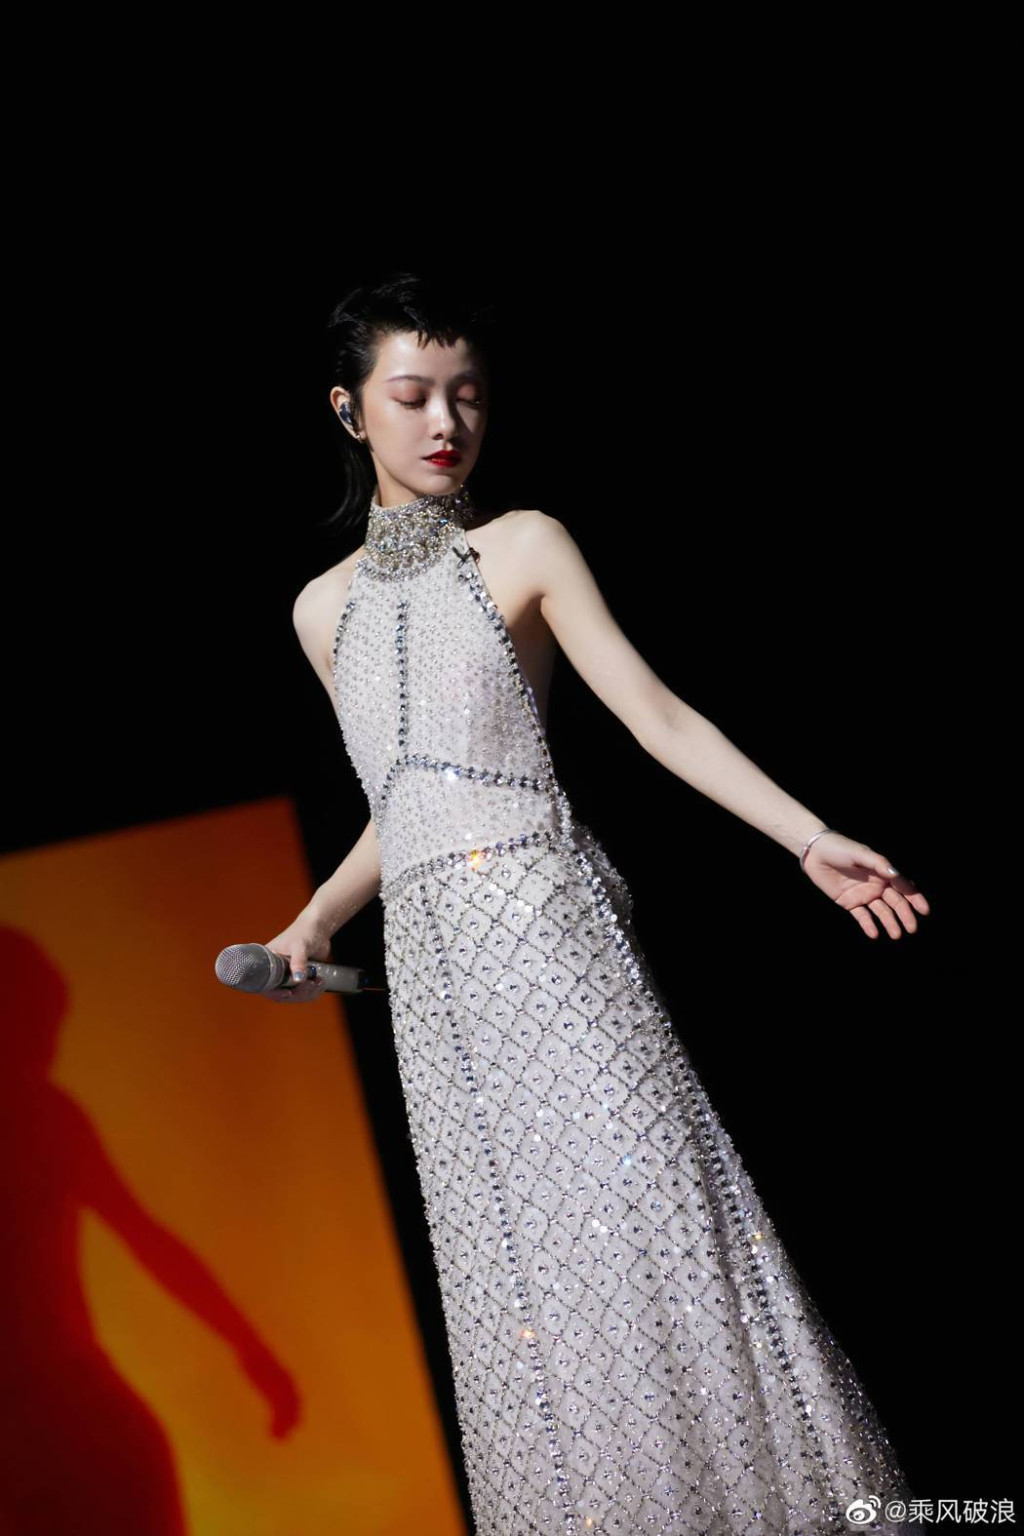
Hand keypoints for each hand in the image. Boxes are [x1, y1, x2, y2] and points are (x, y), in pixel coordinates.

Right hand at [262, 905, 333, 1002]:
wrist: (318, 929)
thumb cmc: (304, 932)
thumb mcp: (300, 946)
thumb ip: (298, 961)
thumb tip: (298, 980)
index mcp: (267, 962)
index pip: (265, 985)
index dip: (275, 993)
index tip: (288, 993)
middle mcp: (275, 971)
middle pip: (281, 994)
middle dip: (298, 993)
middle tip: (311, 983)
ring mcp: (287, 976)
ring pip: (294, 995)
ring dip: (308, 993)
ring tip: (319, 981)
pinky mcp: (299, 979)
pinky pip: (303, 993)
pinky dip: (313, 991)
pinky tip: (321, 982)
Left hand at [801, 831, 930, 939]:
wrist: (815, 852)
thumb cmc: (840, 848)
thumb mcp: (860, 853)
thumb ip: (878, 863)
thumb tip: (896, 874)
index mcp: (882, 872)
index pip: (903, 887)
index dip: (915, 898)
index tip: (924, 911)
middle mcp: (876, 885)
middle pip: (895, 902)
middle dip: (905, 915)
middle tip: (912, 929)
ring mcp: (863, 894)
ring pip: (881, 912)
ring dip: (889, 923)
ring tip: (896, 935)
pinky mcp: (849, 902)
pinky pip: (861, 916)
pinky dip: (868, 925)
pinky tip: (874, 934)